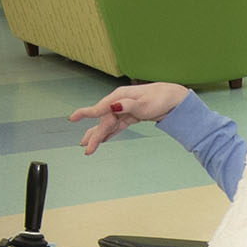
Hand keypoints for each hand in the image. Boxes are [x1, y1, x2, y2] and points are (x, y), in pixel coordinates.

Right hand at [70, 83, 187, 153]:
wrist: (174, 99)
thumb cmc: (160, 98)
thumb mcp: (144, 103)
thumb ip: (127, 105)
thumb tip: (113, 106)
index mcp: (119, 97)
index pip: (99, 108)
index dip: (85, 114)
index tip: (72, 119)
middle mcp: (119, 103)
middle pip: (103, 120)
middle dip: (94, 135)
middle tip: (86, 148)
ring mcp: (125, 110)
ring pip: (108, 124)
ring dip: (99, 136)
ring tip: (88, 147)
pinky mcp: (131, 116)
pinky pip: (117, 126)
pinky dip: (111, 133)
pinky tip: (104, 140)